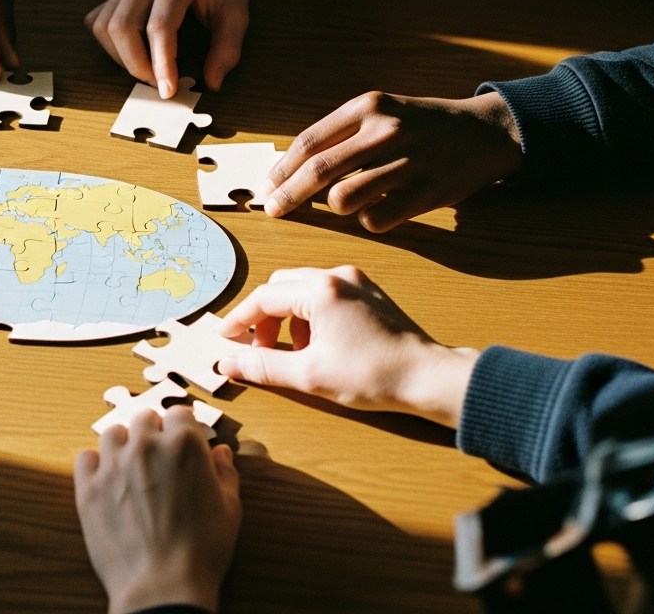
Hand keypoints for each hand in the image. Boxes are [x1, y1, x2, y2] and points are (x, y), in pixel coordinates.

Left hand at [75, 406, 240, 613]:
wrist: (162, 585)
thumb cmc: (202, 550)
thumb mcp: (230, 509)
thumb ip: (225, 473)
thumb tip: (220, 453)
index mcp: (184, 444)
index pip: (180, 414)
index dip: (182, 428)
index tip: (182, 442)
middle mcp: (146, 446)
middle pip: (144, 419)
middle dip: (152, 433)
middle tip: (158, 458)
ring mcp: (114, 465)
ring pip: (112, 434)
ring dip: (123, 445)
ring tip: (130, 467)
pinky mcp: (89, 487)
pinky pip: (85, 458)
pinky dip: (95, 465)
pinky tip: (107, 481)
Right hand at [85, 0, 247, 98]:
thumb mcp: (237, 10)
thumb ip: (227, 47)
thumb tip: (212, 82)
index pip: (160, 26)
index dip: (161, 63)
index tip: (168, 90)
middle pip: (122, 27)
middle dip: (136, 65)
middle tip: (159, 82)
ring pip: (105, 26)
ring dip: (121, 56)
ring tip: (147, 67)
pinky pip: (99, 21)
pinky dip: (110, 44)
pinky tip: (133, 50)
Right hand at [217, 266, 478, 427]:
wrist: (427, 377)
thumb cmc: (373, 375)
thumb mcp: (308, 375)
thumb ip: (263, 365)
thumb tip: (229, 362)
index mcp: (320, 290)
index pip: (264, 297)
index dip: (240, 319)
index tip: (226, 337)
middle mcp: (337, 276)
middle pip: (281, 287)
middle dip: (264, 317)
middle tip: (259, 348)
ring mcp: (356, 281)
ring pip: (302, 289)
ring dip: (288, 317)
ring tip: (292, 352)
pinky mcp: (368, 292)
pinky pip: (325, 294)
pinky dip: (310, 315)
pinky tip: (317, 345)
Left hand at [264, 91, 522, 231]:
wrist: (485, 132)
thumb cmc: (423, 126)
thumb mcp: (383, 112)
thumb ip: (342, 135)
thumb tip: (290, 168)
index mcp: (368, 107)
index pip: (310, 142)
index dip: (282, 169)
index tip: (267, 187)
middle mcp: (386, 130)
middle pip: (319, 171)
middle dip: (288, 195)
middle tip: (273, 209)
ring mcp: (408, 162)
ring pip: (344, 199)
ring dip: (336, 207)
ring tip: (349, 201)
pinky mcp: (426, 192)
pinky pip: (376, 219)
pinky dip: (369, 220)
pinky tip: (378, 210)